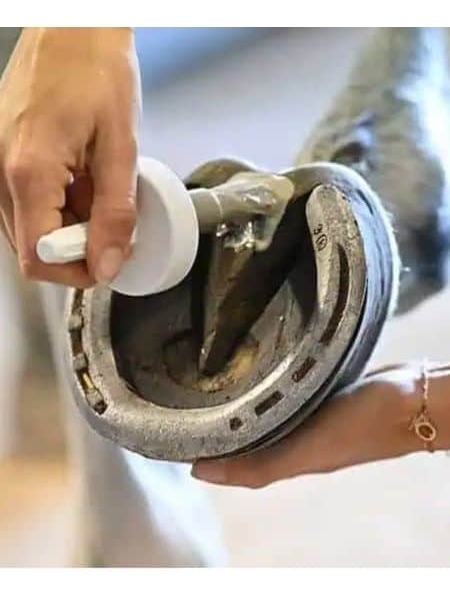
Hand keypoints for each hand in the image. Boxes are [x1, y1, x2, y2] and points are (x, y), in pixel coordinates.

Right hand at [0, 27, 140, 285]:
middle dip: (76, 247)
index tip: (108, 260)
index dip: (77, 271)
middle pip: (30, 247)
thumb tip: (109, 263)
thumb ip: (116, 213)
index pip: (39, 258)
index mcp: (28, 172)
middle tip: (111, 221)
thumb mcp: (121, 147)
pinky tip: (80, 179)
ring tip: (96, 188)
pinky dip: (56, 205)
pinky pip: (23, 202)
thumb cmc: (95, 68)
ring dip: (67, 225)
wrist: (71, 25)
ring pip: (27, 228)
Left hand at [192, 363, 449, 487]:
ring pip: (260, 408)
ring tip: (208, 376)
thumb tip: (199, 472)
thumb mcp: (306, 452)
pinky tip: (253, 366)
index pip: (231, 456)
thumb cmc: (357, 428)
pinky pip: (281, 388)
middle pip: (242, 431)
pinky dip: (263, 382)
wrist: (409, 398)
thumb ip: (259, 465)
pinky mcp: (316, 388)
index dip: (200, 445)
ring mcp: (305, 411)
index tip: (169, 425)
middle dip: (213, 418)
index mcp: (284, 455)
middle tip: (181, 391)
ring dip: (237, 399)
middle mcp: (290, 434)